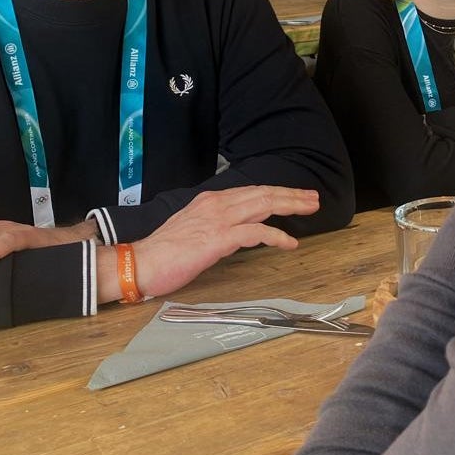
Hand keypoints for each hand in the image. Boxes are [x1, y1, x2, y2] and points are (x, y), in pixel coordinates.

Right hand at [99, 186, 320, 303]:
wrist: (141, 263)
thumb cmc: (165, 252)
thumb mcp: (197, 230)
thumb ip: (220, 226)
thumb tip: (242, 230)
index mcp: (212, 201)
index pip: (252, 191)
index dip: (277, 192)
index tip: (297, 195)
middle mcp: (217, 204)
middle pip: (263, 194)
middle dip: (291, 195)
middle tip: (313, 198)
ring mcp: (219, 220)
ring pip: (264, 205)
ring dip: (290, 206)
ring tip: (310, 209)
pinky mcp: (219, 239)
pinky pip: (256, 233)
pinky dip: (277, 236)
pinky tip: (290, 242)